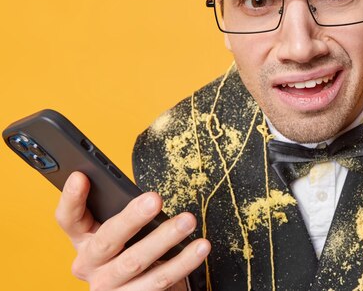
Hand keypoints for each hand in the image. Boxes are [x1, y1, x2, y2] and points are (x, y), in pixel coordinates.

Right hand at [55, 172, 210, 289]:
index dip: (71, 199)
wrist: (140, 288)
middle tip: (155, 199)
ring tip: (188, 221)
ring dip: (165, 239)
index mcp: (84, 240)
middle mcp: (90, 265)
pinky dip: (184, 262)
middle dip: (132, 218)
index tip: (81, 176)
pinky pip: (161, 280)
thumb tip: (144, 193)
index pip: (68, 219)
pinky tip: (200, 248)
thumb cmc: (132, 248)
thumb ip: (124, 212)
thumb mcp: (122, 230)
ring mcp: (109, 286)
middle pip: (108, 240)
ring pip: (137, 261)